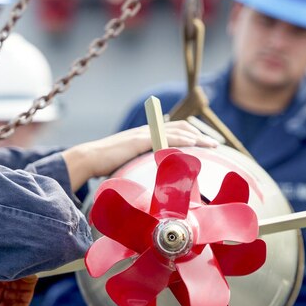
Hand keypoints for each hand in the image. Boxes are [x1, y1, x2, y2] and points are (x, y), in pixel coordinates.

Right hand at [61, 120, 217, 189]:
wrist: (90, 158)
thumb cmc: (107, 164)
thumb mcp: (131, 162)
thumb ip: (143, 164)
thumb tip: (153, 179)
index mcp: (147, 134)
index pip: (175, 129)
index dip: (192, 133)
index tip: (206, 142)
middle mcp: (148, 130)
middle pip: (181, 127)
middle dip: (201, 134)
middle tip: (216, 144)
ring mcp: (144, 134)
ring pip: (177, 131)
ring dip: (197, 137)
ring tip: (212, 144)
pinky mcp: (140, 140)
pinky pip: (165, 137)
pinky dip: (181, 139)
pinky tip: (194, 143)